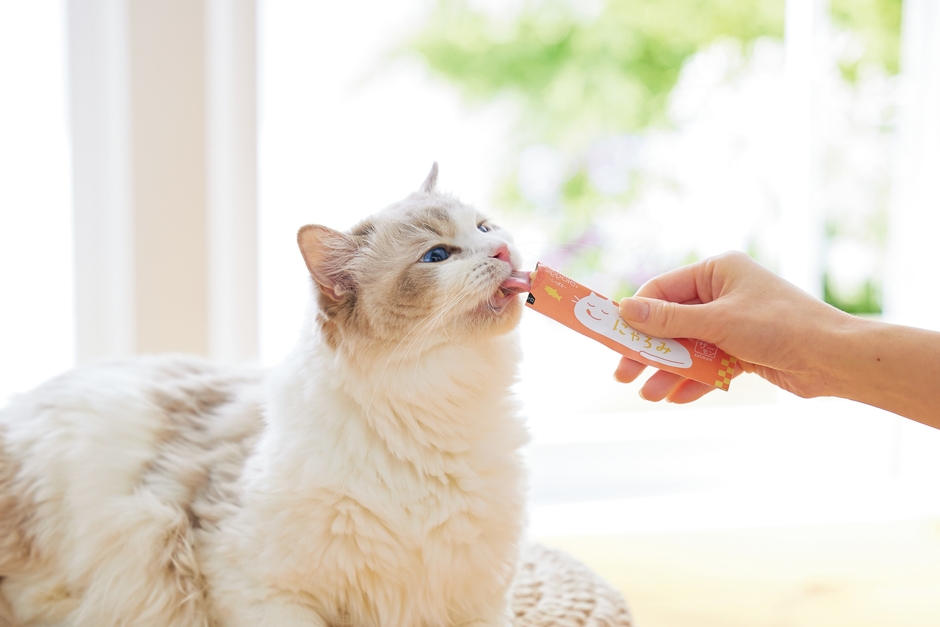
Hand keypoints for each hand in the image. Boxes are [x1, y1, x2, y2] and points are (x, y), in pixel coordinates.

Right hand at [614, 251, 854, 402]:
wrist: (833, 359)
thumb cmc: (779, 327)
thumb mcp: (717, 322)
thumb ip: (668, 320)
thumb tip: (624, 311)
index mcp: (717, 271)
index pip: (662, 290)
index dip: (635, 315)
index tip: (612, 338)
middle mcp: (723, 293)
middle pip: (671, 322)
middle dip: (649, 350)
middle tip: (623, 374)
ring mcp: (733, 322)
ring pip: (688, 347)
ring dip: (668, 370)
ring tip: (650, 394)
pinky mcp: (743, 349)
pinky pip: (708, 363)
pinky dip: (693, 379)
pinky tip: (676, 397)